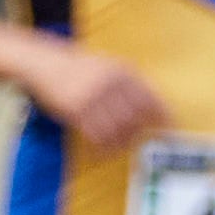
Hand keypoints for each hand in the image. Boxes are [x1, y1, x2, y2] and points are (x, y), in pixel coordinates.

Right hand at [31, 46, 169, 148]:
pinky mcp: (76, 111)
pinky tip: (104, 150)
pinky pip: (97, 136)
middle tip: (139, 138)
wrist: (44, 64)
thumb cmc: (78, 67)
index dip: (162, 115)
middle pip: (135, 117)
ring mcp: (93, 97)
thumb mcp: (108, 66)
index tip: (170, 127)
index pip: (150, 97)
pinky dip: (103, 147)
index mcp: (121, 71)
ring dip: (122, 142)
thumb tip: (153, 107)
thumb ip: (128, 83)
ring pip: (117, 129)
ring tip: (121, 145)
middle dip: (139, 131)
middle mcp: (110, 83)